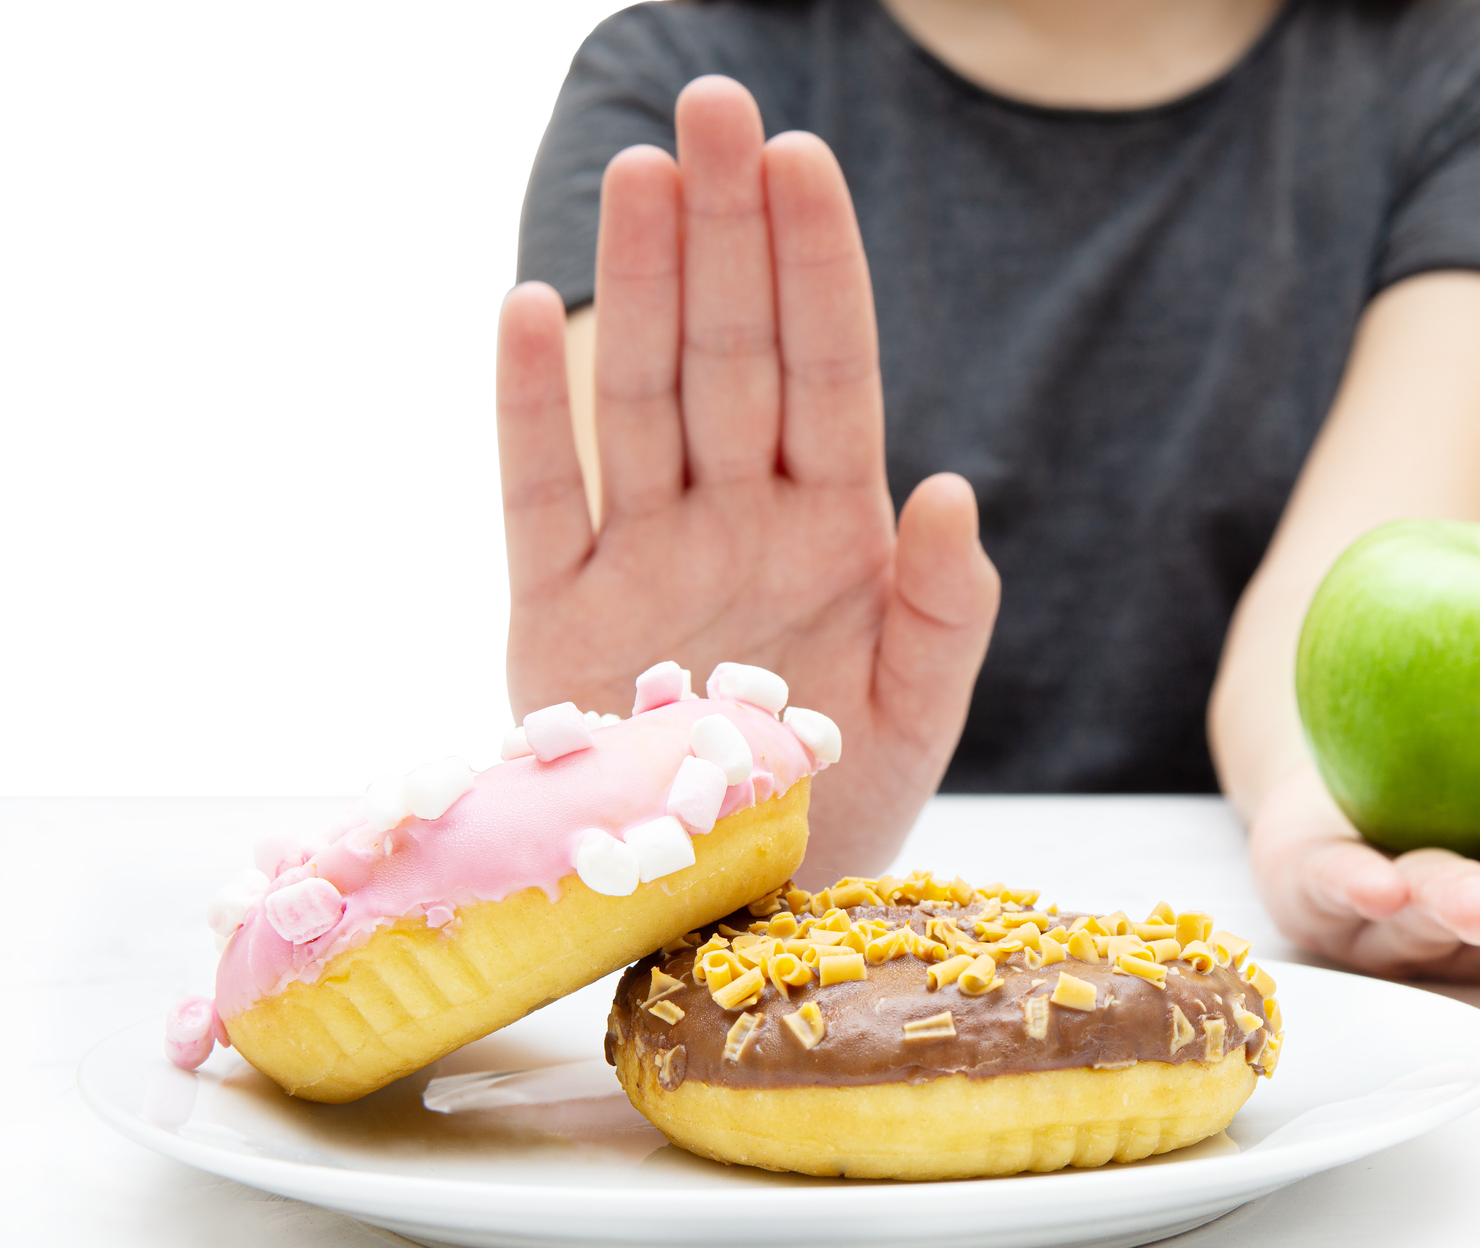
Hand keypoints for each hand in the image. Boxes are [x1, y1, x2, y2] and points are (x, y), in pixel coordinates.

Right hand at [496, 77, 998, 883]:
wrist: (734, 905)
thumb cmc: (837, 801)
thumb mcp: (921, 715)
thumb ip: (947, 608)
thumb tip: (951, 487)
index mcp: (832, 529)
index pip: (827, 371)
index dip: (816, 268)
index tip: (806, 162)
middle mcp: (734, 518)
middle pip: (729, 351)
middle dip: (727, 233)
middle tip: (717, 109)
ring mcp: (641, 554)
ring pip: (637, 395)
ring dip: (637, 285)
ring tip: (640, 175)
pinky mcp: (553, 609)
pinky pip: (538, 491)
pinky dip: (528, 408)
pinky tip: (527, 308)